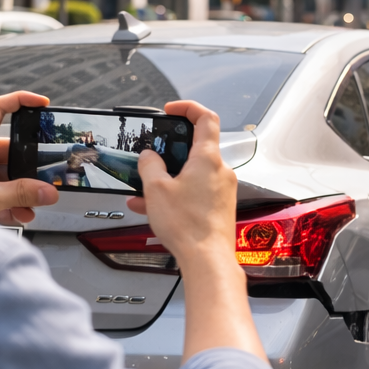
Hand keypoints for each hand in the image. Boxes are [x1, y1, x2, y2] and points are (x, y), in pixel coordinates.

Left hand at [0, 91, 58, 221]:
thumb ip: (21, 194)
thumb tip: (47, 191)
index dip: (20, 100)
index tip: (41, 103)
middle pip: (12, 150)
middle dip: (29, 169)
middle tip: (43, 179)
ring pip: (9, 172)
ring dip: (22, 190)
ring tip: (30, 205)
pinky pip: (3, 187)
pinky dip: (13, 200)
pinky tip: (19, 212)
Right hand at [128, 101, 237, 264]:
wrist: (207, 260)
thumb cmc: (188, 227)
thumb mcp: (156, 190)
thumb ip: (150, 166)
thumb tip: (149, 157)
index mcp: (208, 159)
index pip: (206, 118)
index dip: (188, 108)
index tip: (171, 111)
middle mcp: (220, 171)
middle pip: (196, 148)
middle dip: (170, 151)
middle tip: (153, 155)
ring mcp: (222, 190)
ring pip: (192, 174)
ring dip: (169, 177)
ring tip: (145, 189)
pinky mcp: (219, 207)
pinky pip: (195, 192)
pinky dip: (176, 194)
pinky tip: (152, 207)